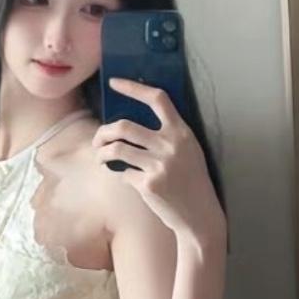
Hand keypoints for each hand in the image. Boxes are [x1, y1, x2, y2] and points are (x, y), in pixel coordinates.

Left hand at [93, 78, 225, 243]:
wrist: (200, 215)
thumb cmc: (191, 181)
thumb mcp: (188, 151)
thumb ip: (166, 136)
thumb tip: (130, 126)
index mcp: (182, 132)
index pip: (157, 99)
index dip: (133, 87)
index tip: (114, 82)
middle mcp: (170, 145)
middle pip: (124, 126)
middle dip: (104, 132)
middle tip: (99, 140)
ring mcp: (159, 165)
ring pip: (117, 149)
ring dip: (102, 153)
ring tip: (101, 157)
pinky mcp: (149, 185)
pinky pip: (123, 174)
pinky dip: (121, 176)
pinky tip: (128, 180)